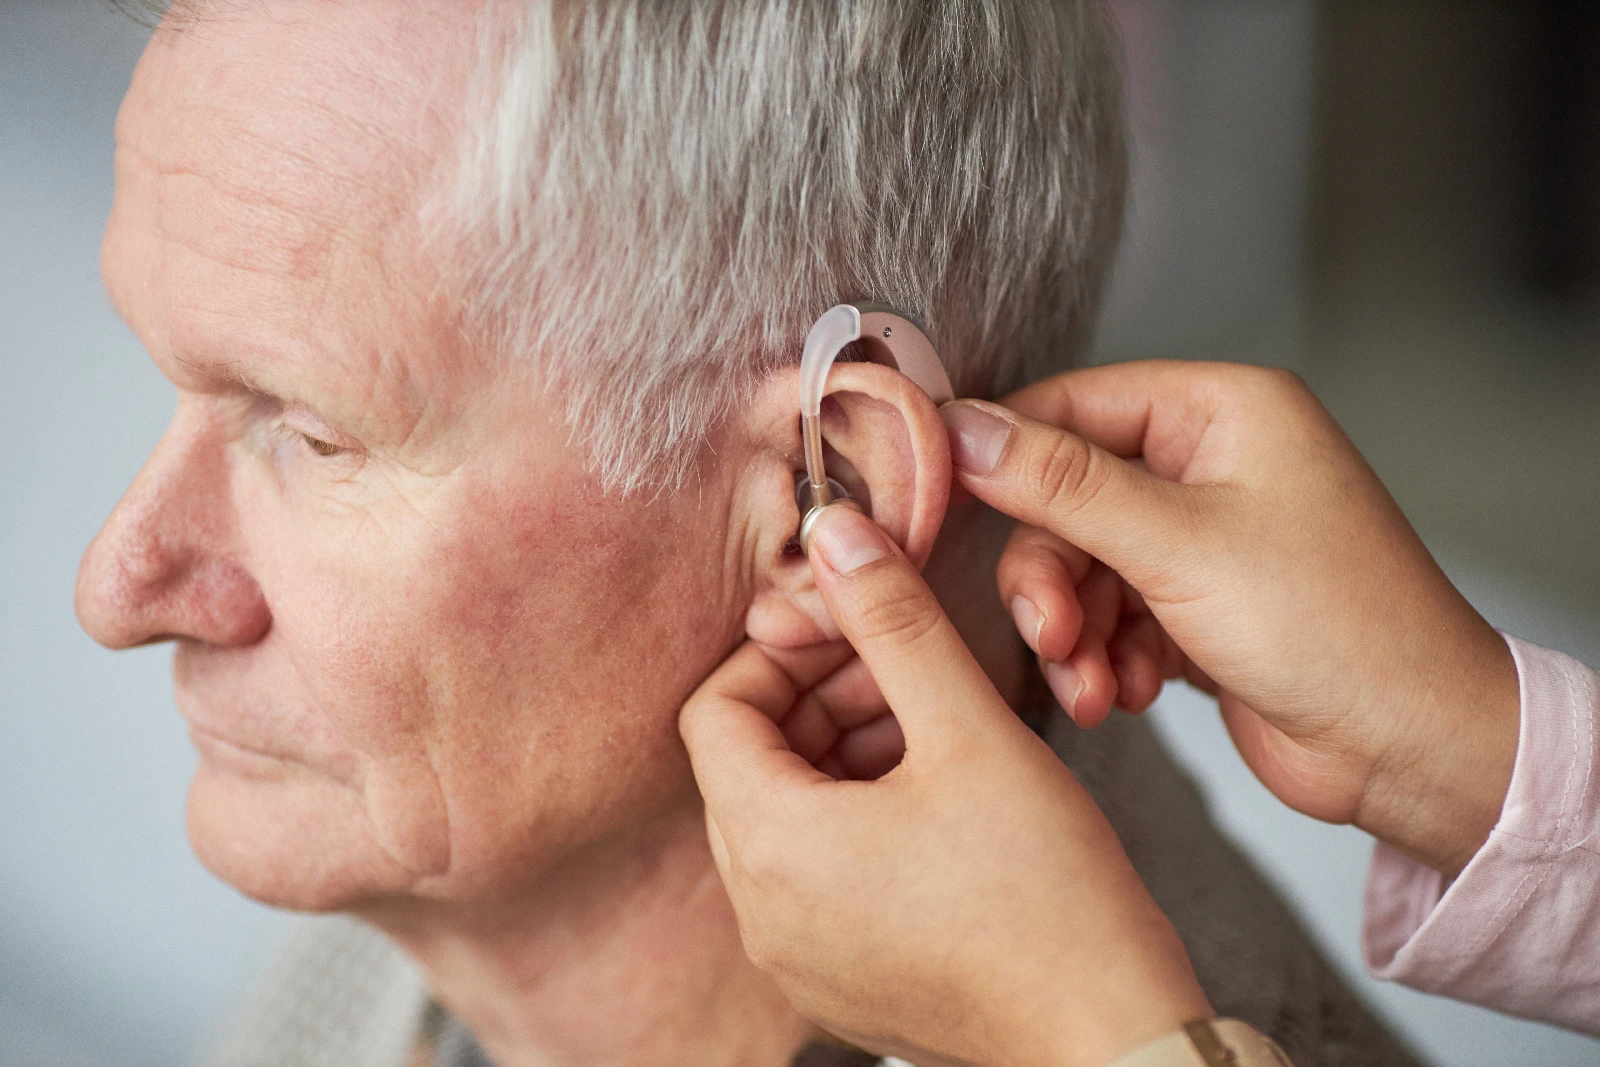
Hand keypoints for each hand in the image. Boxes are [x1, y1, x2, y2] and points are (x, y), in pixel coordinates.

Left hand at [679, 504, 1210, 1066]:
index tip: (852, 626)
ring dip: (846, 750)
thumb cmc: (1049, 900)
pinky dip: (859, 816)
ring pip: (788, 814)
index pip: (715, 710)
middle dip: (820, 696)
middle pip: (749, 761)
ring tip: (936, 726)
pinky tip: (940, 794)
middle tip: (905, 669)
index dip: (781, 650)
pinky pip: (817, 873)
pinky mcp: (841, 979)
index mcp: (771, 847)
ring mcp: (797, 956)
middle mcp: (762, 912)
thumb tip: (836, 534)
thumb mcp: (969, 730)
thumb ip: (894, 620)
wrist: (1112, 1039)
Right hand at [940, 361, 1519, 877]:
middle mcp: (1209, 465)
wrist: (1413, 750)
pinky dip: (1102, 658)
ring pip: (1080, 566)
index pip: (1072, 404)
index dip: (1002, 452)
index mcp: (1221, 412)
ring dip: (1072, 632)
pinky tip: (1124, 696)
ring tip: (1091, 685)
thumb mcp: (1179, 545)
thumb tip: (965, 430)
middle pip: (1065, 499)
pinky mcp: (1193, 606)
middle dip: (1049, 578)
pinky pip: (1108, 616)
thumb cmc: (1341, 630)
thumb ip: (1061, 484)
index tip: (941, 497)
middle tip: (1050, 635)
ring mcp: (1201, 538)